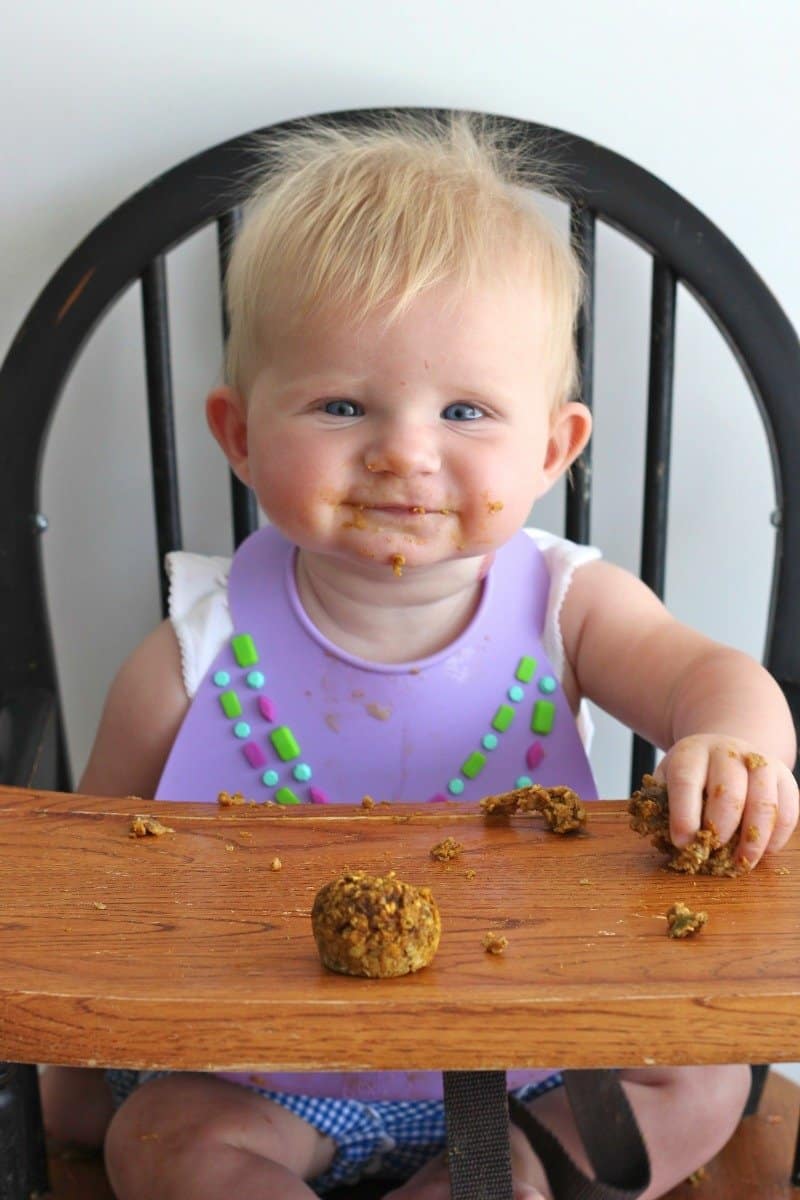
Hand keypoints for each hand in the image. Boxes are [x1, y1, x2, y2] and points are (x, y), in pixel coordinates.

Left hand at [653, 734, 798, 869]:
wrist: (726, 750)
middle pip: (729, 792)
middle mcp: (727, 752)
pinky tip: (764, 852)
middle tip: (711, 852)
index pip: (686, 781)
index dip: (683, 815)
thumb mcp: (667, 780)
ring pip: (764, 802)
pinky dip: (778, 836)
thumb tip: (667, 843)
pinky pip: (789, 809)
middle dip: (720, 828)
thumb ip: (661, 807)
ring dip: (753, 839)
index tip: (682, 843)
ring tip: (741, 863)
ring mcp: (760, 762)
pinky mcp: (784, 777)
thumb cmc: (692, 776)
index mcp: (691, 752)